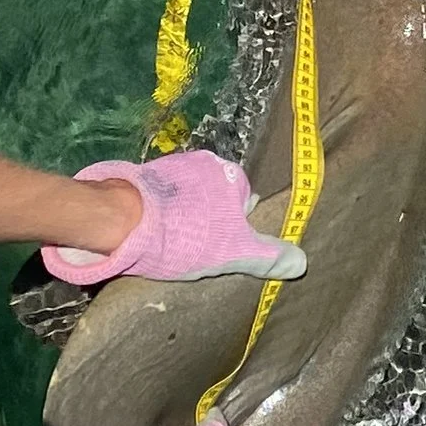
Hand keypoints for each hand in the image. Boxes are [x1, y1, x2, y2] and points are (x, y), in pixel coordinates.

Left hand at [41, 152, 303, 287]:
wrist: (123, 220)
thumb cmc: (186, 236)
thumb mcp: (234, 252)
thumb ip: (268, 256)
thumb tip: (302, 263)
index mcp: (231, 175)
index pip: (244, 205)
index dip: (235, 230)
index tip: (222, 249)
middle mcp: (205, 163)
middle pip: (215, 199)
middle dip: (209, 220)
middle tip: (195, 250)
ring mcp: (171, 167)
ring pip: (187, 199)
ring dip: (182, 217)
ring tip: (169, 246)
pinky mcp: (142, 176)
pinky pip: (160, 199)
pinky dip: (157, 214)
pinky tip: (149, 235)